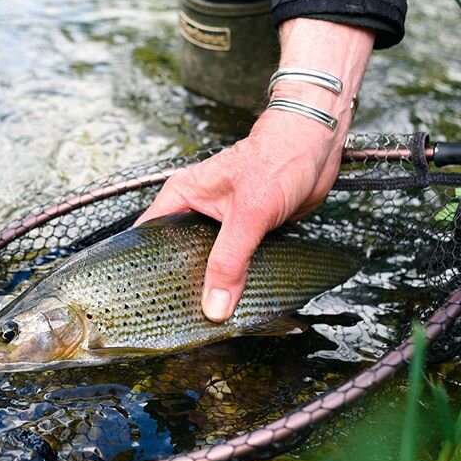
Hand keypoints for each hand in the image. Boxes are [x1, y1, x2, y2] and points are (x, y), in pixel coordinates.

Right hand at [136, 18, 373, 321]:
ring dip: (210, 284)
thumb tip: (214, 305)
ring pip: (207, 262)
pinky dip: (234, 280)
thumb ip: (229, 260)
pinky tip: (234, 299)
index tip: (142, 297)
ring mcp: (221, 223)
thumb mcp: (248, 213)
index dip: (143, 265)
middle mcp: (197, 209)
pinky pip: (234, 263)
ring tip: (203, 314)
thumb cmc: (279, 158)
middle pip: (178, 254)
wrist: (317, 146)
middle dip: (180, 283)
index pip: (149, 235)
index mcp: (183, 196)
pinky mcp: (246, 233)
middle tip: (175, 315)